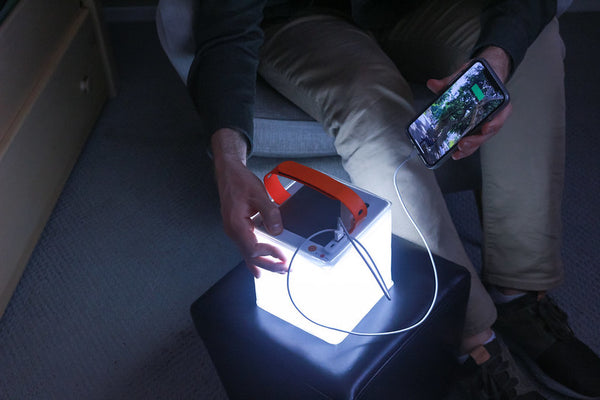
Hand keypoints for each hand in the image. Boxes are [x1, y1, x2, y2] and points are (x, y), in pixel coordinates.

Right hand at [212, 128, 286, 277]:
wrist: (228, 173)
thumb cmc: (240, 182)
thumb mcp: (259, 195)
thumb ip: (269, 213)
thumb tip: (277, 231)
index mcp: (236, 224)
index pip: (252, 248)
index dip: (268, 254)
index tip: (282, 256)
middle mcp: (233, 231)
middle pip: (250, 256)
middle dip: (268, 264)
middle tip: (284, 269)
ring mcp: (234, 231)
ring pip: (248, 253)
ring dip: (264, 262)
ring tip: (278, 268)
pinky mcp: (238, 229)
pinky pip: (246, 247)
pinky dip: (254, 258)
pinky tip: (259, 268)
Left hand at [425, 46, 512, 159]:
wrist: (484, 75)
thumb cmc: (480, 77)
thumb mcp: (467, 74)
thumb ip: (451, 80)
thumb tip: (432, 84)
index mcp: (498, 101)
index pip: (501, 114)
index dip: (495, 123)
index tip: (485, 128)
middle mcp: (493, 115)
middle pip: (488, 132)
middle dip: (476, 140)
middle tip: (463, 144)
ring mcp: (484, 123)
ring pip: (480, 139)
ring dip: (469, 148)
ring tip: (457, 152)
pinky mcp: (475, 127)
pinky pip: (472, 138)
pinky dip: (464, 147)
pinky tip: (454, 153)